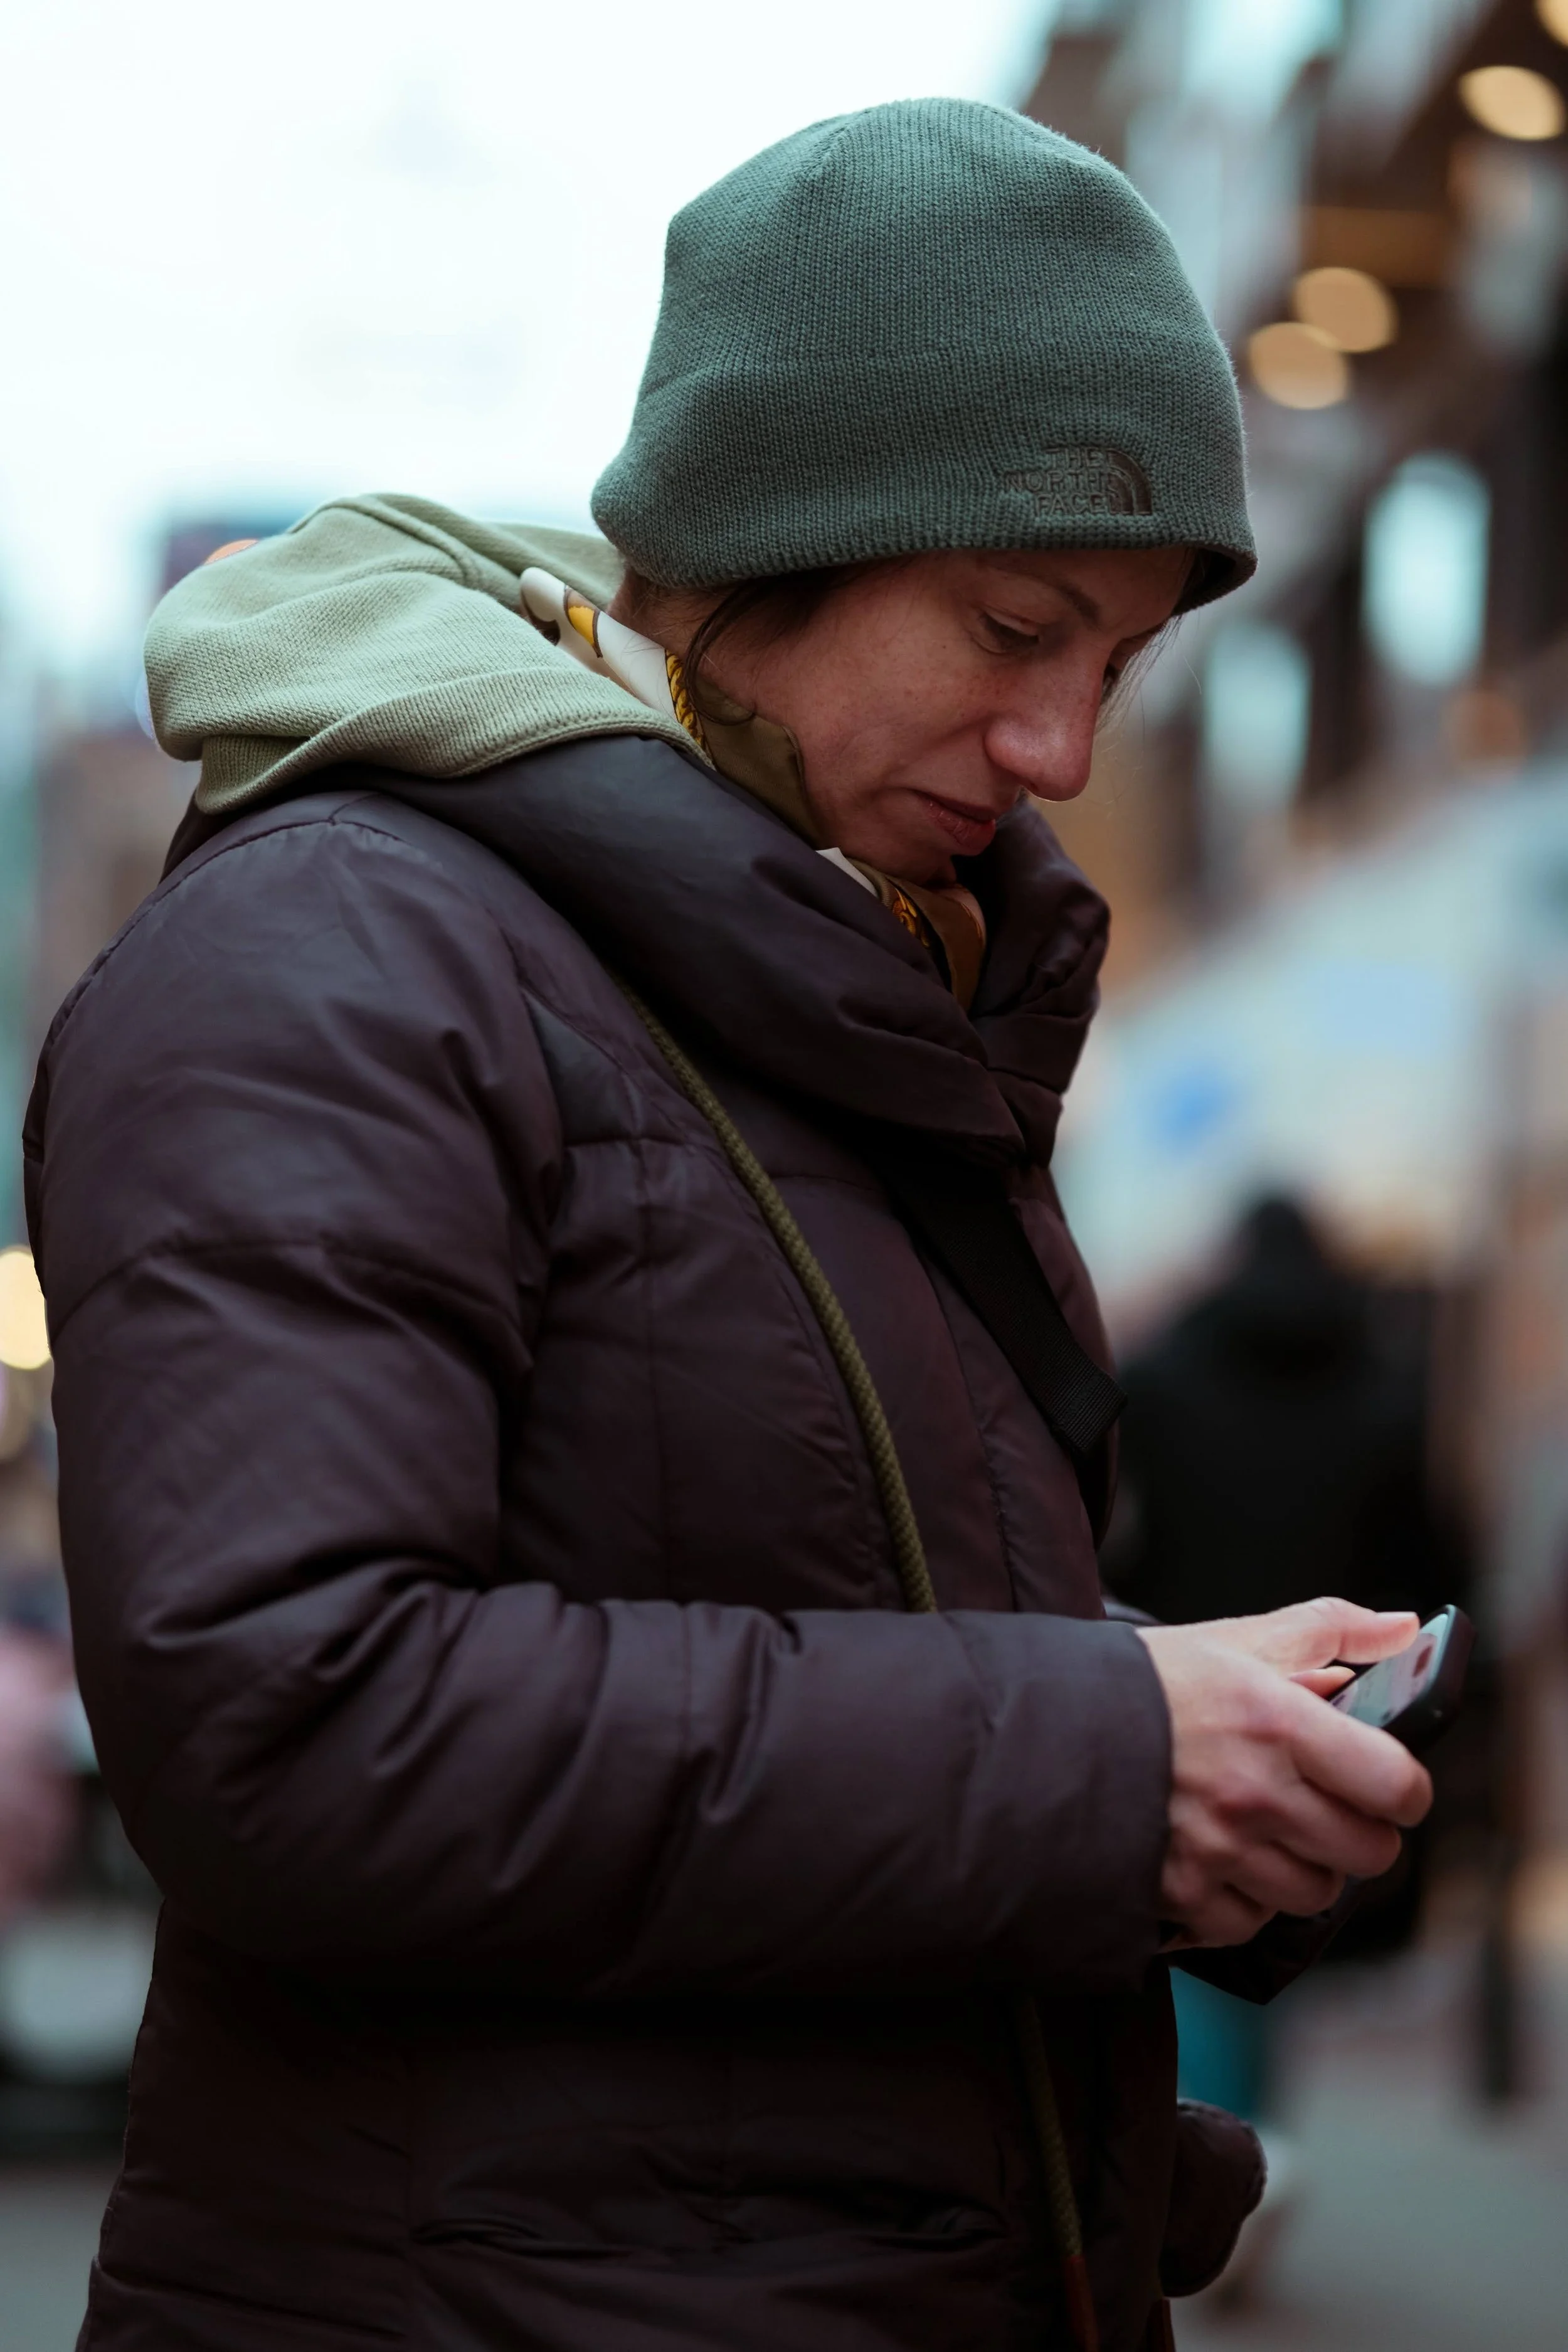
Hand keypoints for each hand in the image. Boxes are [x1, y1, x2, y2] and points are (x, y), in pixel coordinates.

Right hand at [1138, 1599, 1432, 1949]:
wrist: (1039, 1729)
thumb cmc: (1144, 1682)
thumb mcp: (1233, 1639)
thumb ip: (1327, 1629)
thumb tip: (1404, 1628)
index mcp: (1277, 1720)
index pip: (1396, 1784)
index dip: (1404, 1789)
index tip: (1389, 1783)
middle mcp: (1255, 1793)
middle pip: (1368, 1852)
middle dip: (1358, 1831)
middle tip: (1323, 1804)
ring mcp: (1219, 1851)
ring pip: (1315, 1893)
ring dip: (1303, 1866)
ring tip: (1265, 1828)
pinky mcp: (1183, 1895)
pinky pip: (1252, 1921)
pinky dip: (1244, 1899)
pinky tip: (1221, 1858)